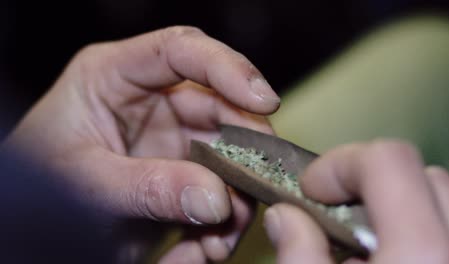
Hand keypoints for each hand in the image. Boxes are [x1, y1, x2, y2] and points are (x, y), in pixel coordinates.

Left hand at [5, 26, 279, 262]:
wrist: (33, 229)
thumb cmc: (40, 187)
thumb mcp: (84, 183)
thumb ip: (146, 186)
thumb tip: (215, 199)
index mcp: (114, 77)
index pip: (179, 51)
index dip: (227, 67)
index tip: (262, 100)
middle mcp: (151, 101)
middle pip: (218, 105)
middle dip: (245, 145)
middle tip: (260, 181)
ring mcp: (170, 137)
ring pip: (227, 152)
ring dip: (235, 194)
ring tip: (222, 235)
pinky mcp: (182, 172)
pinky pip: (219, 188)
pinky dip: (222, 219)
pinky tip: (209, 246)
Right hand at [263, 140, 448, 262]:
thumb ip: (297, 253)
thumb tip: (286, 216)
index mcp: (423, 255)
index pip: (390, 160)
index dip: (341, 163)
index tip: (314, 188)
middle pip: (425, 176)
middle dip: (373, 186)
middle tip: (339, 219)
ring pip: (446, 203)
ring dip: (402, 211)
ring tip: (368, 249)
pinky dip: (424, 234)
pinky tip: (397, 263)